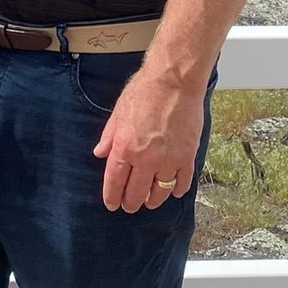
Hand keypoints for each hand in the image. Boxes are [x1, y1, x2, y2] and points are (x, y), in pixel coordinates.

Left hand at [92, 68, 203, 213]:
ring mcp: (169, 160)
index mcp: (125, 147)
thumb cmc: (145, 91)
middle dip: (131, 203)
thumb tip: (100, 154)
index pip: (115, 181)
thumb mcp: (119, 112)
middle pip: (136, 192)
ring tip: (149, 201)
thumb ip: (109, 136)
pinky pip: (182, 182)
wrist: (175, 81)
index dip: (112, 196)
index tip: (112, 205)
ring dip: (153, 200)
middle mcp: (146, 159)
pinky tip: (173, 191)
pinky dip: (177, 190)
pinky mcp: (187, 156)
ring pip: (160, 192)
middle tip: (129, 207)